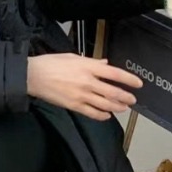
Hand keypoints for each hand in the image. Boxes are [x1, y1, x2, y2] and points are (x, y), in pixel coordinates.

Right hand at [26, 53, 142, 120]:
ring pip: (105, 104)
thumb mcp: (72, 56)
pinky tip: (107, 115)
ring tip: (123, 108)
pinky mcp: (74, 105)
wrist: (33, 76)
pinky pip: (93, 113)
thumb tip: (105, 64)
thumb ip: (91, 61)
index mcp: (87, 67)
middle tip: (132, 99)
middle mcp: (87, 81)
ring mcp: (81, 95)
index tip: (138, 83)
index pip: (114, 74)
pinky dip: (102, 115)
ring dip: (117, 107)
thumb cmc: (50, 63)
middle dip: (125, 97)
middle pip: (113, 92)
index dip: (128, 79)